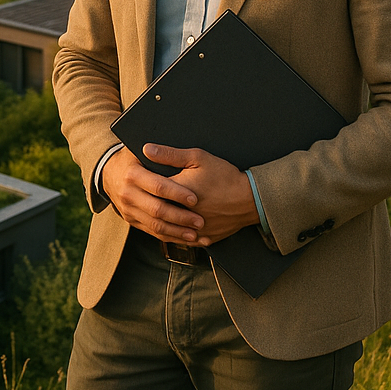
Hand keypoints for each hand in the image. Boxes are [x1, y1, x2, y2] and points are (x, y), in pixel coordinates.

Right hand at [100, 146, 205, 242]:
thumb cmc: (131, 159)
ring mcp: (128, 209)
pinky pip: (152, 232)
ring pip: (155, 225)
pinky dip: (170, 237)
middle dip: (180, 217)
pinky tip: (185, 238)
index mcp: (133, 174)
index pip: (158, 186)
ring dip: (177, 231)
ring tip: (195, 234)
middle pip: (157, 210)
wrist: (109, 173)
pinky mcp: (131, 220)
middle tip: (200, 221)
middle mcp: (128, 194)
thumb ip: (157, 151)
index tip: (195, 199)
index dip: (177, 193)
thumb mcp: (139, 149)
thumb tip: (158, 149)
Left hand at [143, 144, 259, 244]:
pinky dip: (173, 234)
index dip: (143, 183)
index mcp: (178, 191)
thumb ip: (170, 154)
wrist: (250, 198)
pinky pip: (181, 240)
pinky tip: (168, 226)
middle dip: (147, 202)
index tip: (140, 178)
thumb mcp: (198, 157)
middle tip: (143, 195)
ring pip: (166, 229)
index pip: (150, 189)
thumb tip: (146, 149)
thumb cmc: (224, 175)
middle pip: (155, 210)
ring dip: (156, 221)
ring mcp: (193, 229)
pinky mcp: (203, 238)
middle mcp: (183, 213)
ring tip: (151, 211)